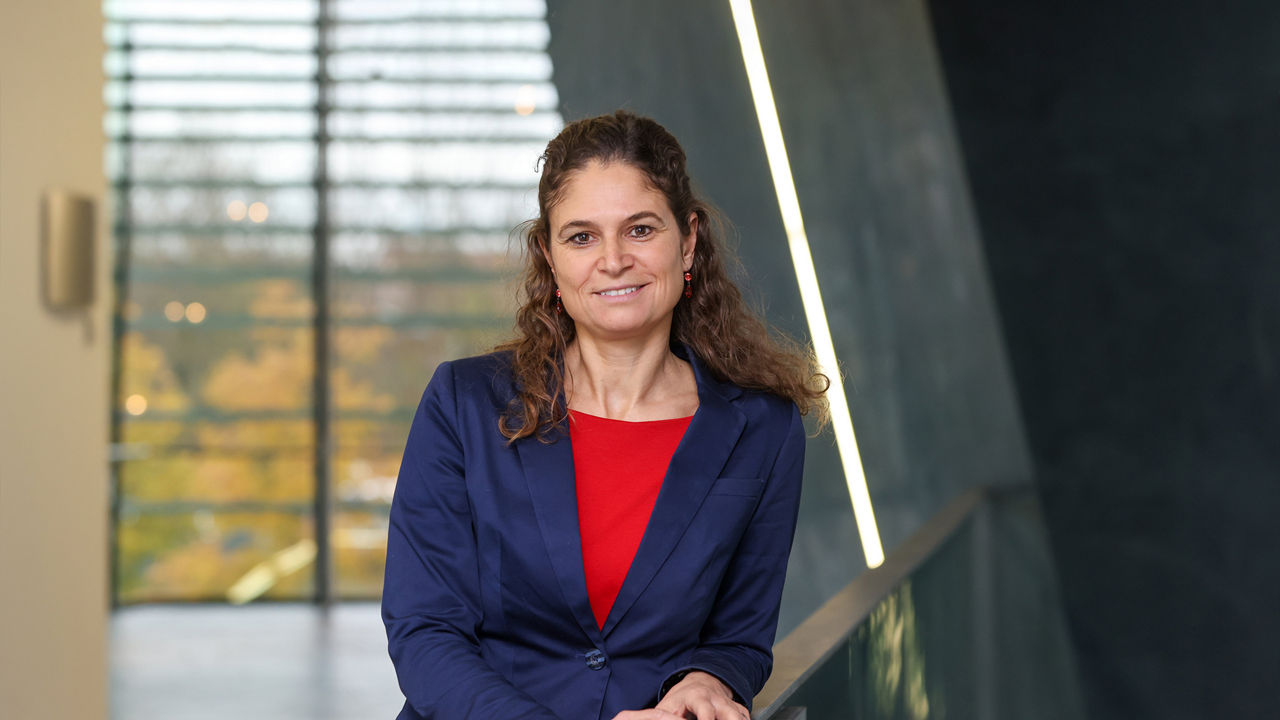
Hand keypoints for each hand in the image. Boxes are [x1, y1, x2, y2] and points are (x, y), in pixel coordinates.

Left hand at [614, 671, 748, 719]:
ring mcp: (729, 705)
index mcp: (698, 698)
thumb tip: (632, 719)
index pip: (706, 713)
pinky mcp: (738, 709)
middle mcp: (717, 701)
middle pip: (731, 715)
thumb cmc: (682, 698)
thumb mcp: (668, 705)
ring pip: (740, 717)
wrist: (702, 682)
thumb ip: (660, 717)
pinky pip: (746, 717)